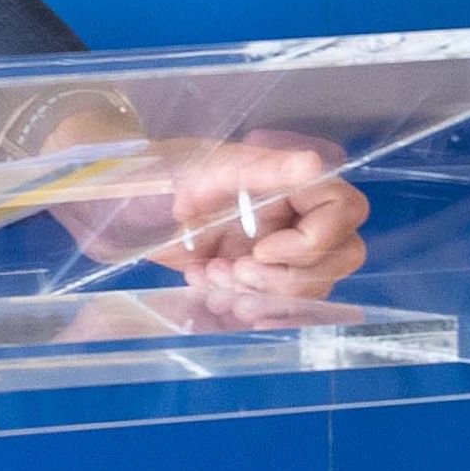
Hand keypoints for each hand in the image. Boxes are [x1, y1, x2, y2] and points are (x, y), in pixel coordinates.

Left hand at [156, 137, 368, 301]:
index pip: (344, 210)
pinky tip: (214, 291)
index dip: (312, 241)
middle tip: (236, 270)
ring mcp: (285, 249)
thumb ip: (262, 169)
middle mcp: (299, 216)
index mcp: (295, 181)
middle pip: (341, 256)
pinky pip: (284, 304)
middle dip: (289, 277)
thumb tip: (312, 164)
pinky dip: (252, 306)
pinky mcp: (264, 277)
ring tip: (212, 276)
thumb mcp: (209, 170)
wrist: (126, 207)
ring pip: (314, 286)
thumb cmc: (167, 176)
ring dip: (263, 293)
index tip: (261, 249)